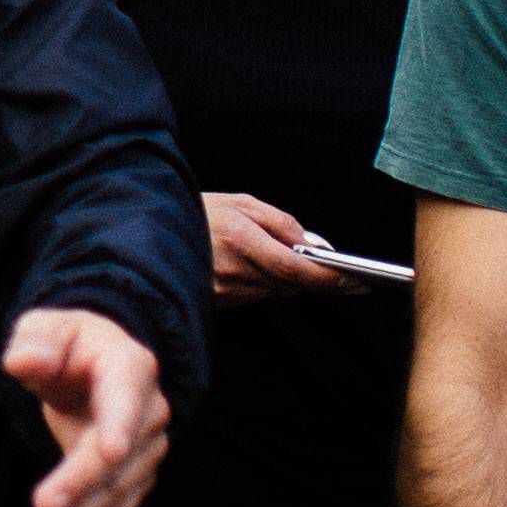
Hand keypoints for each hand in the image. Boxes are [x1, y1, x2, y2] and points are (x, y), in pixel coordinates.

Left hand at [2, 306, 165, 506]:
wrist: (92, 366)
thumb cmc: (68, 345)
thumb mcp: (46, 329)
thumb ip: (37, 342)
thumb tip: (21, 360)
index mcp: (129, 367)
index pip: (126, 397)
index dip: (119, 425)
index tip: (108, 453)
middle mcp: (148, 412)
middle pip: (118, 457)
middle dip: (82, 486)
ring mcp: (145, 450)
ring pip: (117, 493)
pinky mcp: (133, 480)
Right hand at [206, 193, 354, 303]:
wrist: (150, 231)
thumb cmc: (198, 211)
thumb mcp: (241, 203)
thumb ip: (282, 223)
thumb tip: (316, 245)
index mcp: (241, 240)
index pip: (296, 268)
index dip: (329, 277)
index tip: (357, 280)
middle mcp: (234, 271)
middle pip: (292, 285)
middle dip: (320, 280)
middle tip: (349, 277)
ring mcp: (225, 292)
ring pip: (278, 292)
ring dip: (295, 282)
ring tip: (313, 270)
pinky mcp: (220, 303)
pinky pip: (258, 296)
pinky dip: (272, 285)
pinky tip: (274, 272)